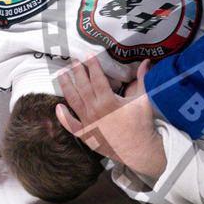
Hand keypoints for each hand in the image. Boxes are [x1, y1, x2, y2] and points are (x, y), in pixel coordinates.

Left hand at [56, 56, 165, 177]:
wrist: (138, 148)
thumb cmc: (141, 123)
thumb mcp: (143, 99)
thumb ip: (143, 79)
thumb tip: (146, 62)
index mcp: (108, 101)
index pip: (97, 78)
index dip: (92, 65)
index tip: (88, 55)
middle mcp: (95, 110)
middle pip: (82, 87)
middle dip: (78, 72)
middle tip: (74, 61)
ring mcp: (88, 123)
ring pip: (73, 101)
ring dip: (66, 87)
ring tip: (61, 75)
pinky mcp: (86, 135)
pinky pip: (70, 125)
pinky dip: (63, 116)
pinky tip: (58, 107)